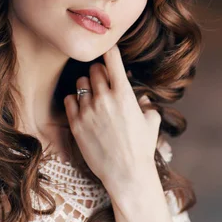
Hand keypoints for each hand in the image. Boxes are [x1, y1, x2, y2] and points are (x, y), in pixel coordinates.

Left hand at [63, 44, 160, 189]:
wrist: (126, 174)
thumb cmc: (142, 148)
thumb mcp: (151, 121)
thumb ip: (145, 103)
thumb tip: (141, 96)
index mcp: (124, 94)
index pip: (112, 59)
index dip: (110, 50)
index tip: (109, 47)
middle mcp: (105, 98)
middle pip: (94, 68)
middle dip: (99, 71)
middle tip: (103, 80)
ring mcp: (88, 110)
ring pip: (80, 82)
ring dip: (86, 85)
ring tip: (93, 96)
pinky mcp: (76, 123)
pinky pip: (70, 99)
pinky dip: (75, 100)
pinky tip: (82, 108)